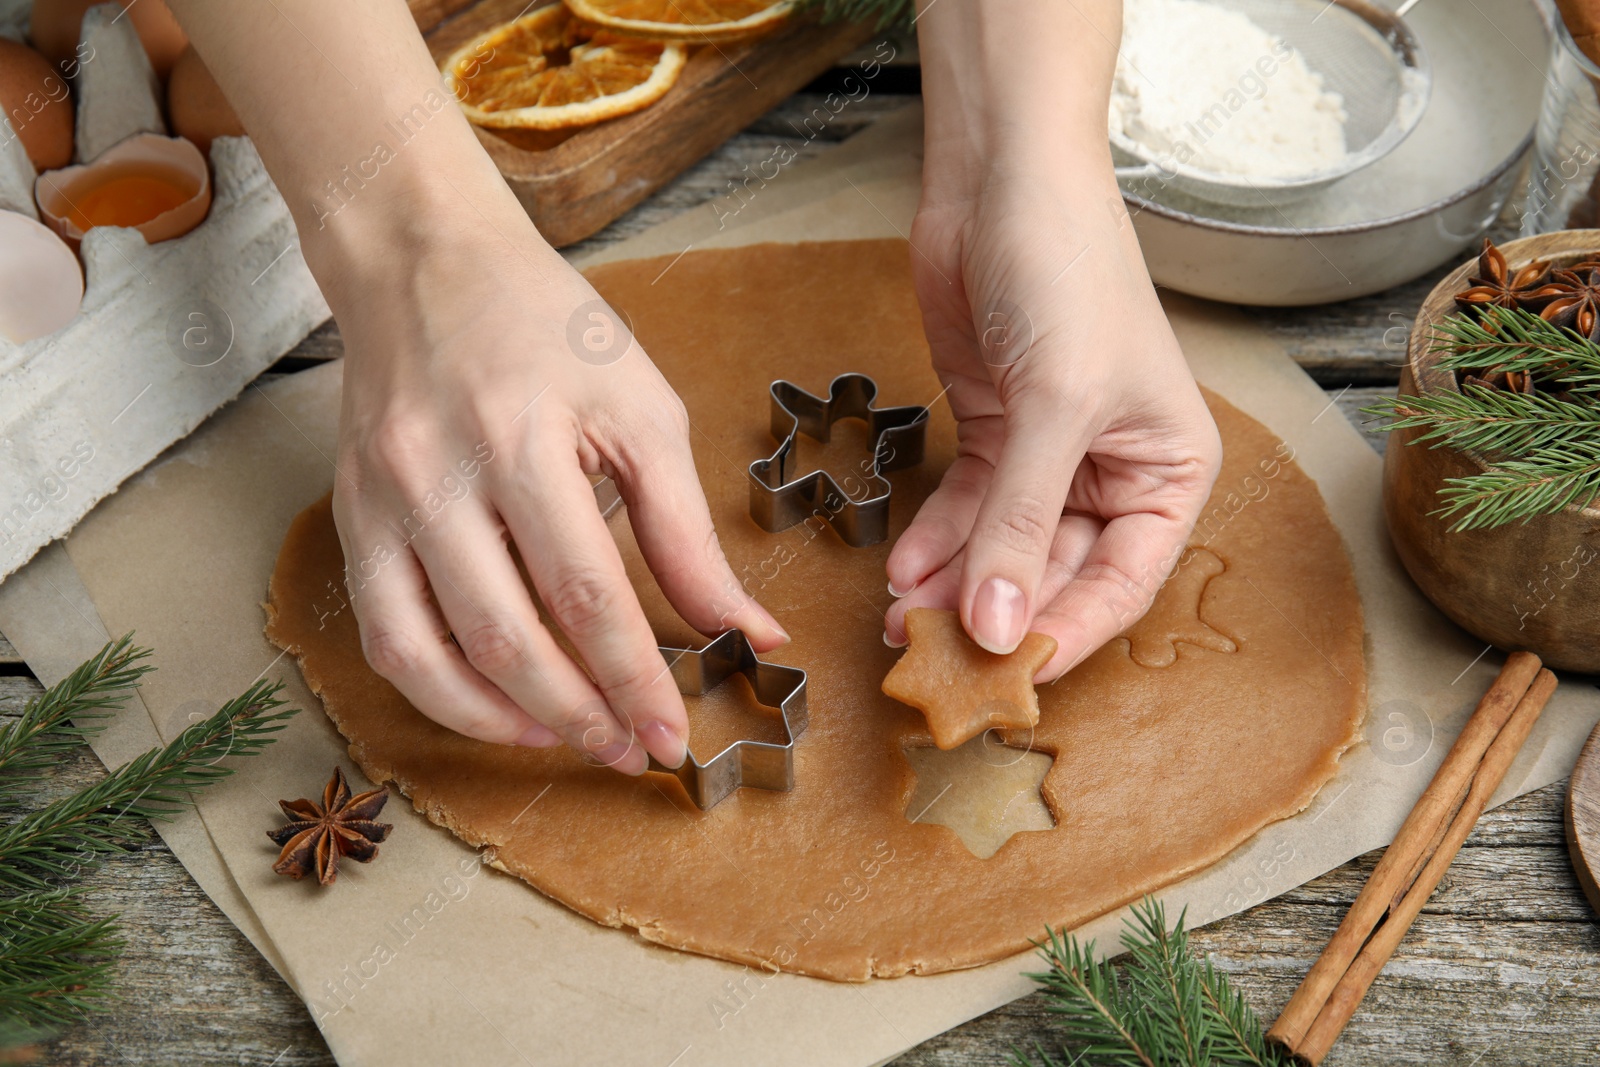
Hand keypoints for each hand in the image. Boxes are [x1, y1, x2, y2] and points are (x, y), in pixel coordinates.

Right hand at [325, 205, 786, 773]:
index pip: (588, 594)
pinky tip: (499, 707)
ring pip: (433, 652)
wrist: (427, 264)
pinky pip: (382, 633)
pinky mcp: (351, 516)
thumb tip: (747, 629)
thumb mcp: (642, 411)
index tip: (674, 737)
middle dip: (581, 714)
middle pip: (509, 636)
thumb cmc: (549, 329)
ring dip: (506, 719)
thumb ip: (687, 531)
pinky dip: (439, 691)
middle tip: (633, 752)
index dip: (634, 679)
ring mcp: (382, 501)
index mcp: (525, 440)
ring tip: (571, 740)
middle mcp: (439, 476)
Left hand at [884, 168, 1221, 679]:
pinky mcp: (993, 433)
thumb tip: (1000, 628)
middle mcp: (1113, 472)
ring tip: (899, 623)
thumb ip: (1022, 522)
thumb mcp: (1054, 407)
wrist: (1004, 184)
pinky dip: (934, 541)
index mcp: (1168, 471)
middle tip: (930, 658)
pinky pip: (965, 510)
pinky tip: (901, 571)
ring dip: (951, 585)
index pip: (1120, 583)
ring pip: (1001, 548)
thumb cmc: (1068, 274)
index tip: (1007, 678)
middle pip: (1052, 573)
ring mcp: (1048, 456)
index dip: (1064, 633)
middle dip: (992, 613)